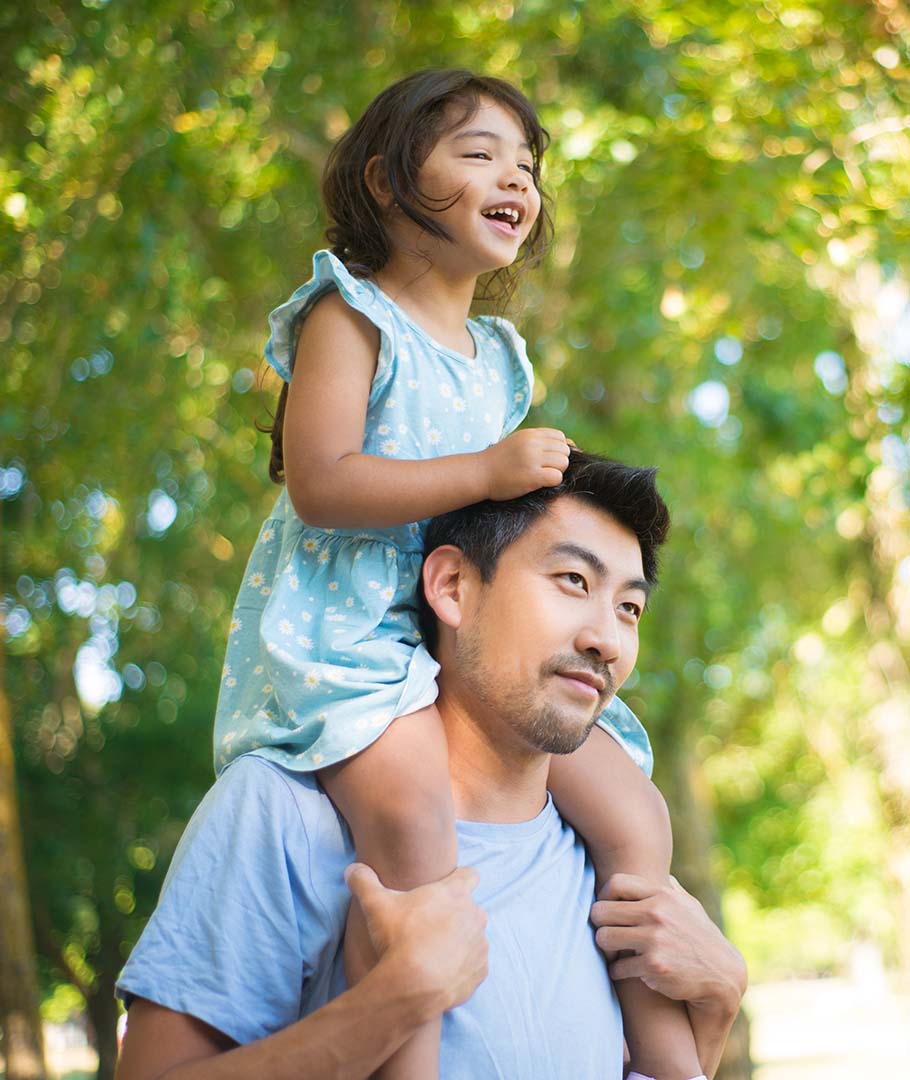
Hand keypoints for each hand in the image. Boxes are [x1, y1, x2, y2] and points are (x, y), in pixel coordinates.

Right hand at [345, 863, 488, 1011]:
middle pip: (469, 908)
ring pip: (473, 937)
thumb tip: (352, 869)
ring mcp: (480, 945)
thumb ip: (364, 881)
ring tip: (434, 952)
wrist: (412, 986)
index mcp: (455, 894)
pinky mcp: (480, 972)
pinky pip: (475, 965)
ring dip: (460, 941)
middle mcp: (474, 916)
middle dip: (454, 915)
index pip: (470, 875)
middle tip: (429, 926)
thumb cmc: (398, 938)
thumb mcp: (375, 904)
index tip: (444, 890)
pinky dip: (462, 967)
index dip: (458, 880)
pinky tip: (441, 972)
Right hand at [481, 428, 570, 500]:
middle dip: (558, 462)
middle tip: (544, 470)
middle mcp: (532, 443)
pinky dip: (552, 482)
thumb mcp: (518, 442)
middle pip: (565, 450)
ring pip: (563, 463)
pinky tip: (539, 483)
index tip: (547, 460)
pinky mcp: (532, 476)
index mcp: (530, 434)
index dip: (558, 450)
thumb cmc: (498, 461)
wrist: (478, 473)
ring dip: (556, 472)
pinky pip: (557, 477)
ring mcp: (532, 459)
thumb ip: (539, 441)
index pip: (560, 437)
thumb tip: (571, 444)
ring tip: (541, 476)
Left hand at [590, 873, 746, 1010]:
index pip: (616, 883)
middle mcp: (657, 913)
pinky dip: (617, 971)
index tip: (606, 908)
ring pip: (604, 938)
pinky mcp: (653, 965)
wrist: (722, 975)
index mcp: (662, 895)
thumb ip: (671, 890)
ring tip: (612, 952)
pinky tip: (624, 971)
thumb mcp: (690, 907)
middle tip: (605, 932)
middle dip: (599, 923)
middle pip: (602, 911)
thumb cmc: (701, 938)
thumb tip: (662, 875)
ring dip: (605, 948)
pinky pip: (617, 967)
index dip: (603, 895)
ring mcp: (655, 939)